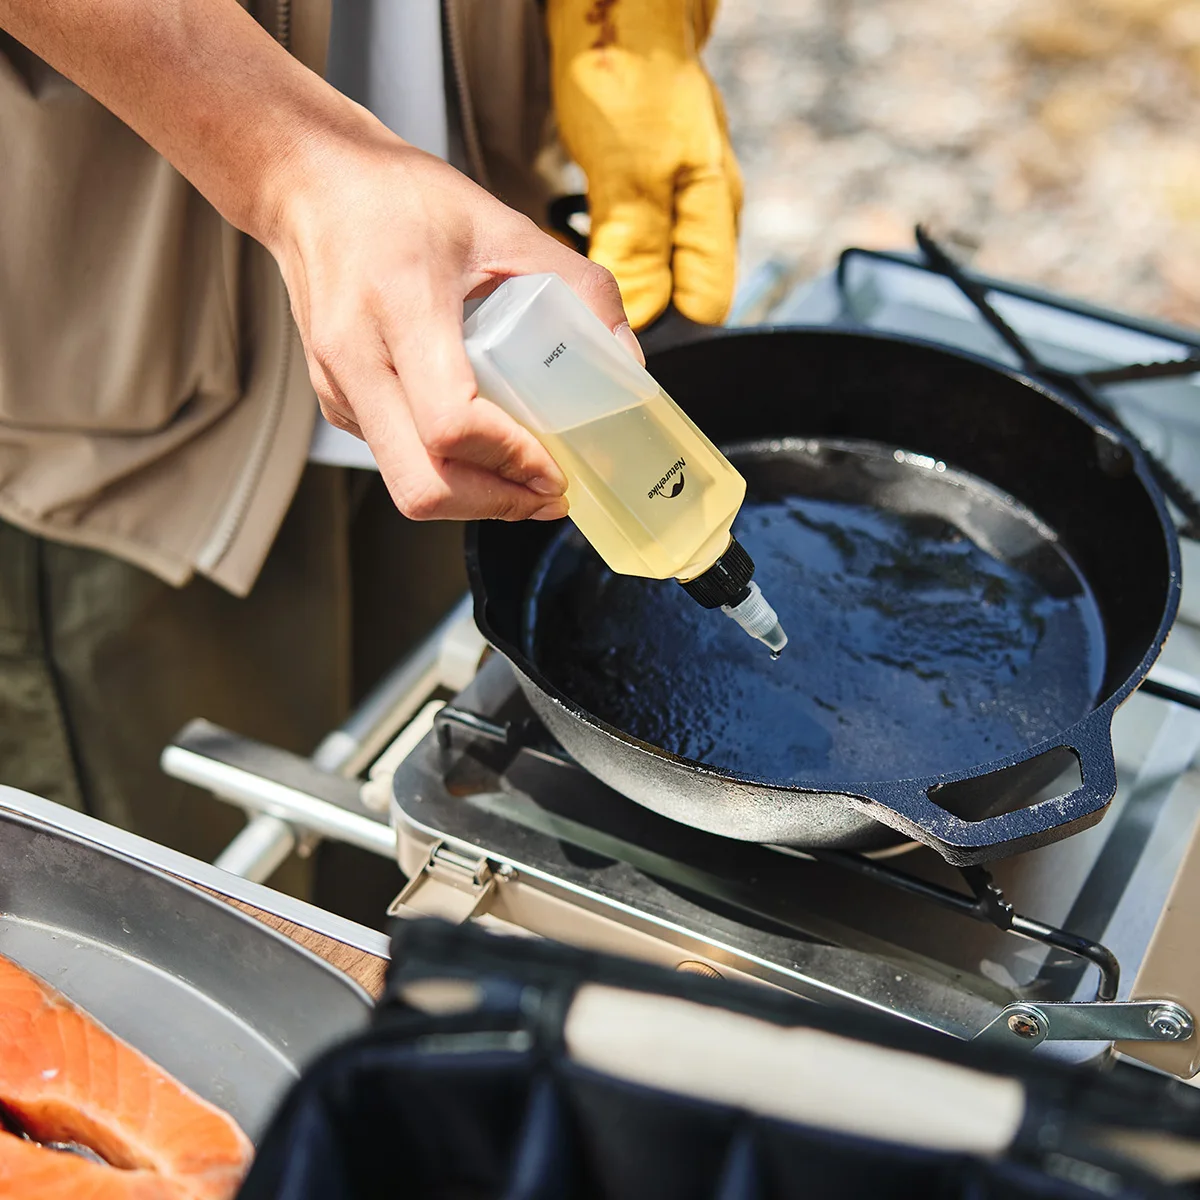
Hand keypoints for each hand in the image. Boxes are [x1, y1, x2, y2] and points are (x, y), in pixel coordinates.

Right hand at [263, 117, 641, 522]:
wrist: (311, 188)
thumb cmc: (400, 199)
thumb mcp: (504, 225)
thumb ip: (580, 287)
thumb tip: (626, 363)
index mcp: (401, 304)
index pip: (450, 422)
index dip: (509, 458)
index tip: (554, 464)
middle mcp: (357, 357)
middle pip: (422, 483)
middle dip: (495, 504)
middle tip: (548, 493)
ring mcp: (339, 388)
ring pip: (407, 485)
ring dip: (475, 497)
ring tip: (526, 477)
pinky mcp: (337, 403)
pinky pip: (396, 462)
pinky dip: (448, 471)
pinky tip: (485, 447)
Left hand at [547, 0, 742, 329]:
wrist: (611, 6)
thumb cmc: (628, 69)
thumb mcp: (628, 171)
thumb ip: (637, 248)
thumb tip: (641, 317)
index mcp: (711, 215)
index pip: (703, 310)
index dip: (662, 331)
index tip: (616, 344)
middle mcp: (697, 211)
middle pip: (672, 293)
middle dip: (628, 311)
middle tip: (581, 322)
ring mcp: (670, 195)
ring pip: (643, 266)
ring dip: (606, 281)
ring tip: (568, 290)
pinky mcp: (639, 180)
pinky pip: (623, 236)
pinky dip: (592, 251)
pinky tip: (565, 250)